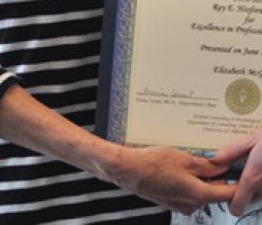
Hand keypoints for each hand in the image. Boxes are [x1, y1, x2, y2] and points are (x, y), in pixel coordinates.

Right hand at [111, 145, 236, 214]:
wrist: (127, 169)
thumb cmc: (151, 163)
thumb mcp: (184, 158)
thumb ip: (207, 165)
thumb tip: (223, 166)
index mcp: (199, 195)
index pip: (228, 193)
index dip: (233, 179)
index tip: (232, 168)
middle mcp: (191, 205)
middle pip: (213, 192)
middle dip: (214, 176)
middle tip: (208, 157)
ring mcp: (180, 205)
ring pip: (199, 190)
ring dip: (198, 177)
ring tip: (187, 159)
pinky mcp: (171, 201)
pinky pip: (186, 191)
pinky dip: (186, 180)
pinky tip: (176, 166)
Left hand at [211, 131, 261, 215]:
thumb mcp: (252, 140)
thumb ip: (232, 151)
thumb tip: (213, 158)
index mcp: (253, 177)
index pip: (238, 205)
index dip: (231, 203)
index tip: (226, 193)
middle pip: (249, 199)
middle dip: (244, 190)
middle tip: (241, 172)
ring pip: (261, 195)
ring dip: (257, 186)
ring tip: (255, 166)